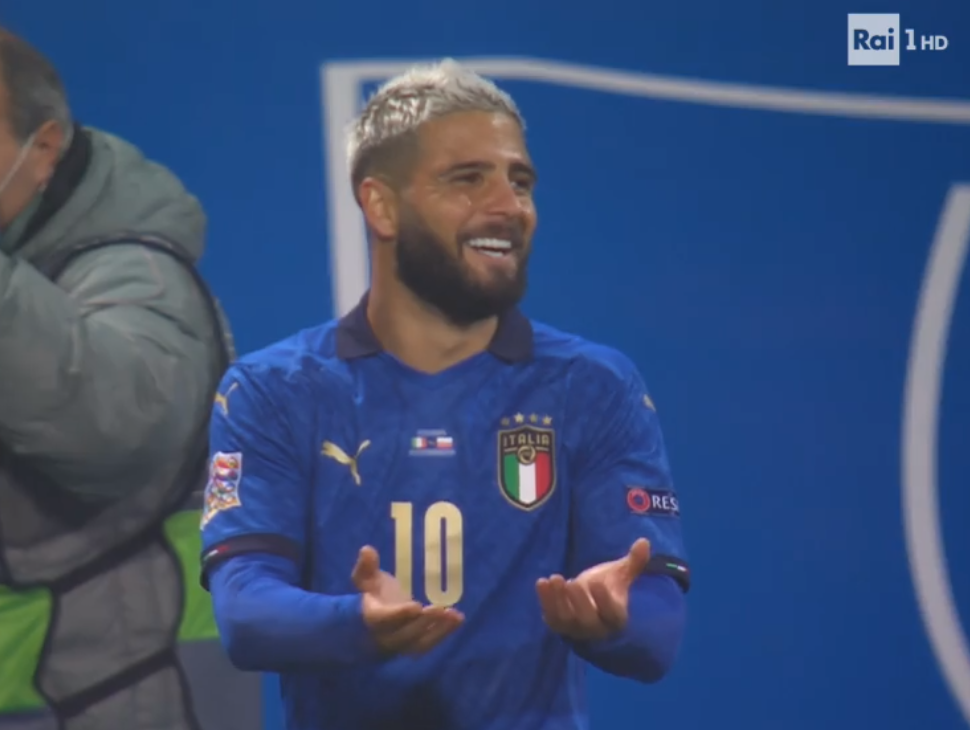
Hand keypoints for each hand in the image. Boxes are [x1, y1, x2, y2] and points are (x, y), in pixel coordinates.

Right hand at [351, 545, 463, 654]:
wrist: (369, 625)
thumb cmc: (371, 596)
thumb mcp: (366, 579)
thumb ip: (367, 566)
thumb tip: (367, 550)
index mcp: (372, 617)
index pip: (383, 619)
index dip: (399, 615)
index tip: (416, 606)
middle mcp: (385, 635)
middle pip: (404, 634)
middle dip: (423, 623)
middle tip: (440, 609)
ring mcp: (401, 644)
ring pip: (419, 644)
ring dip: (438, 631)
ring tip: (455, 616)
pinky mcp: (414, 646)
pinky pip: (429, 643)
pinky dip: (444, 633)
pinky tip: (458, 619)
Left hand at [536, 538, 650, 641]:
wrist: (588, 607)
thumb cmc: (606, 590)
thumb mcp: (620, 576)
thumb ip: (633, 562)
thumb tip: (644, 541)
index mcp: (615, 618)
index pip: (612, 614)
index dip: (605, 600)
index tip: (598, 582)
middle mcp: (596, 628)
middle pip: (588, 620)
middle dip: (580, 601)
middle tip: (574, 582)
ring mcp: (575, 630)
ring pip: (566, 620)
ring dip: (558, 600)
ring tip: (555, 578)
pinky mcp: (558, 627)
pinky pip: (551, 618)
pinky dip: (545, 601)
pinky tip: (542, 582)